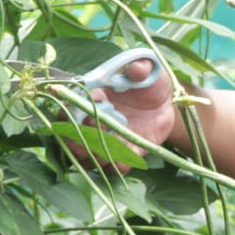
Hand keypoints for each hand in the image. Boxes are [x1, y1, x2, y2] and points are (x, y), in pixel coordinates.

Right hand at [62, 56, 177, 171]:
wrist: (169, 102)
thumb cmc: (151, 81)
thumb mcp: (149, 70)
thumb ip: (141, 67)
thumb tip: (136, 69)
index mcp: (93, 99)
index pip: (67, 110)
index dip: (65, 117)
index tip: (75, 117)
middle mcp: (96, 122)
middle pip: (72, 140)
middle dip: (75, 144)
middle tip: (86, 141)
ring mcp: (111, 140)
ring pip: (91, 158)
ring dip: (94, 158)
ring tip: (106, 152)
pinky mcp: (128, 152)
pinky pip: (117, 167)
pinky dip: (118, 165)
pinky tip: (126, 156)